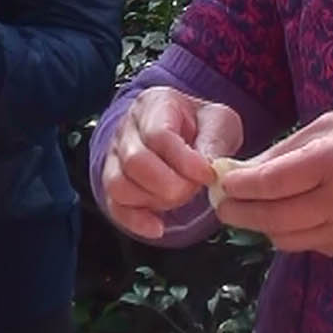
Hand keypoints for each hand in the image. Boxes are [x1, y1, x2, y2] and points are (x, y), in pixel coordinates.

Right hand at [98, 87, 243, 239]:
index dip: (184, 160)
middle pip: (135, 162)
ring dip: (153, 201)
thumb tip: (209, 167)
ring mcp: (115, 157)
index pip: (159, 135)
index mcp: (154, 105)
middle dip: (170, 185)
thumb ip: (215, 141)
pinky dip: (135, 221)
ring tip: (179, 199)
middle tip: (194, 189)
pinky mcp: (112, 183)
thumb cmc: (200, 125)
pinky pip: (114, 206)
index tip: (207, 175)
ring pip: (119, 185)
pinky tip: (157, 227)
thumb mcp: (219, 121)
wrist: (182, 130)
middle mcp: (127, 130)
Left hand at [213, 111, 332, 256]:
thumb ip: (285, 150)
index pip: (271, 182)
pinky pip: (306, 245)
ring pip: (284, 239)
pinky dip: (290, 232)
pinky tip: (292, 214)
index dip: (239, 185)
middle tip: (222, 205)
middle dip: (238, 213)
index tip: (221, 181)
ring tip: (252, 209)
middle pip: (271, 218)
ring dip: (262, 226)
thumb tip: (242, 170)